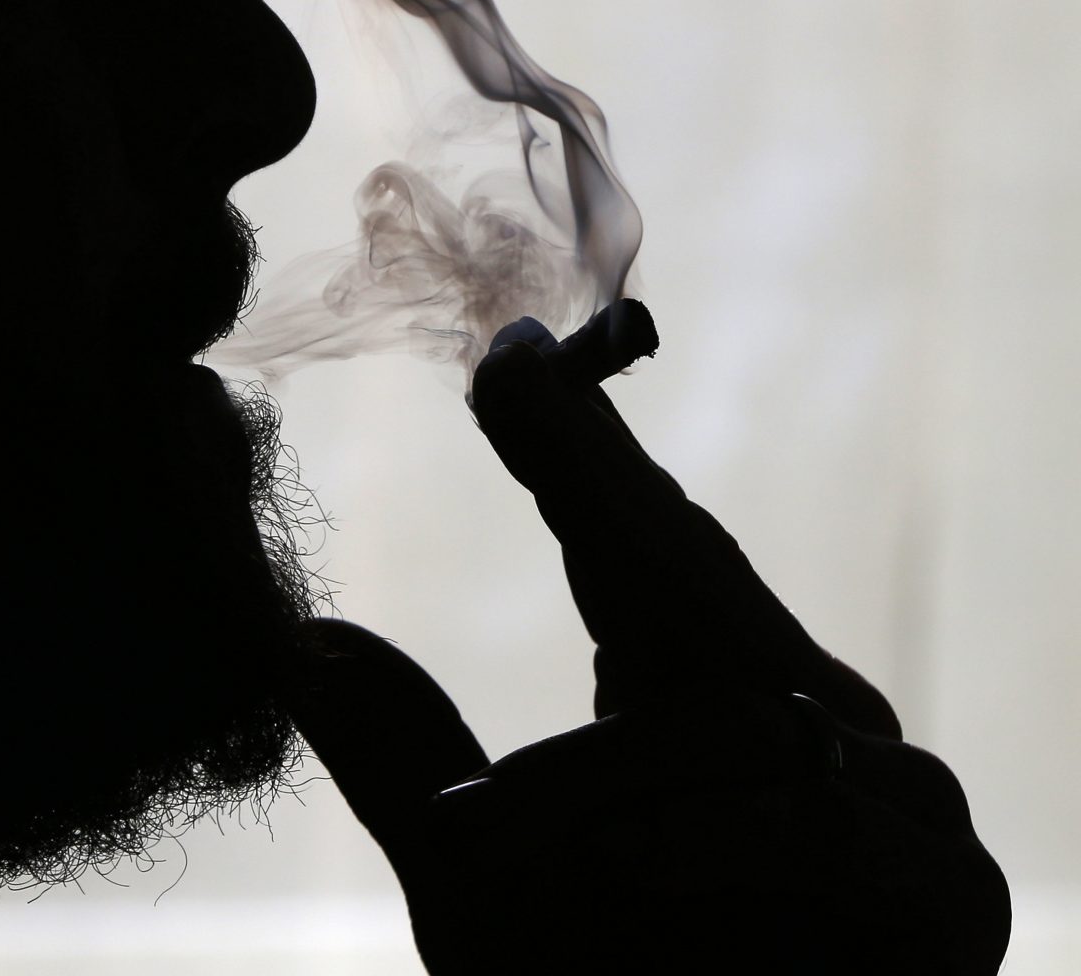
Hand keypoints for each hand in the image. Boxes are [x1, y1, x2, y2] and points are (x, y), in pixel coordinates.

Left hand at [286, 305, 1010, 973]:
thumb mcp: (470, 873)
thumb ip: (401, 759)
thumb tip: (301, 641)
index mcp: (698, 693)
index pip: (638, 547)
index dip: (575, 451)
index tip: (510, 354)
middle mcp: (801, 714)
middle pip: (690, 571)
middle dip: (591, 475)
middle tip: (512, 369)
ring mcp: (891, 792)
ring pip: (720, 725)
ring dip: (586, 796)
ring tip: (485, 846)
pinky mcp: (938, 887)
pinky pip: (808, 831)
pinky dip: (705, 861)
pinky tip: (641, 884)